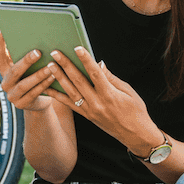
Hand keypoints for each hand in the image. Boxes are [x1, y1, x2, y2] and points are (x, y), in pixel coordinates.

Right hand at [0, 31, 57, 112]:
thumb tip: (35, 36)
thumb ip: (25, 56)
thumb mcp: (27, 68)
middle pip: (14, 71)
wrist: (37, 103)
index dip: (0, 42)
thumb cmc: (33, 78)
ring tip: (50, 67)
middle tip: (38, 52)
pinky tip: (53, 77)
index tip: (3, 28)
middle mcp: (5, 82)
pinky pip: (34, 94)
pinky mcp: (21, 104)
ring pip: (24, 84)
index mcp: (4, 70)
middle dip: (27, 61)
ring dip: (38, 75)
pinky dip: (44, 85)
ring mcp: (12, 95)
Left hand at [45, 47, 161, 154]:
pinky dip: (58, 96)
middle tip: (55, 53)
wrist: (135, 135)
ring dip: (59, 78)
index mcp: (110, 95)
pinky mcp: (87, 116)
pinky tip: (48, 89)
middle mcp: (98, 103)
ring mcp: (90, 111)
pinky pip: (69, 105)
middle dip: (66, 65)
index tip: (77, 48)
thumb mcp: (128, 92)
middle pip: (79, 81)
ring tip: (50, 66)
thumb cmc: (135, 111)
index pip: (95, 74)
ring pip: (71, 92)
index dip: (86, 60)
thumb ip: (112, 78)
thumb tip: (99, 64)